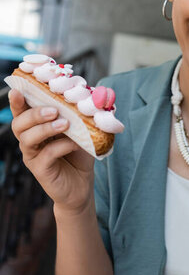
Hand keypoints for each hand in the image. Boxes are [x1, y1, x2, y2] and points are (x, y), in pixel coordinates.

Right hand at [9, 89, 94, 214]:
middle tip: (54, 110)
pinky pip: (46, 155)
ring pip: (28, 139)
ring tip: (65, 125)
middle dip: (34, 114)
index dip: (17, 101)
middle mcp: (29, 140)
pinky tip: (74, 145)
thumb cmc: (79, 153)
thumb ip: (78, 114)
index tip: (17, 90)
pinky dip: (61, 147)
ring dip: (46, 129)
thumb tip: (85, 94)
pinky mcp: (40, 170)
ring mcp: (33, 156)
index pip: (22, 111)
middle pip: (19, 124)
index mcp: (36, 127)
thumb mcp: (80, 130)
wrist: (82, 184)